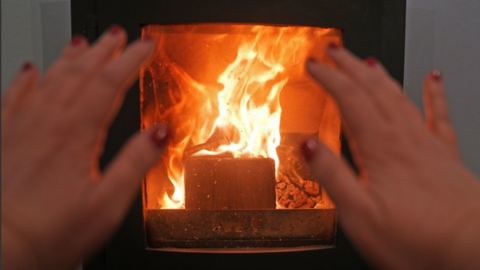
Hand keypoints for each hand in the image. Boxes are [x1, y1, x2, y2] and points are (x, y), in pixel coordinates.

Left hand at [1, 26, 167, 269]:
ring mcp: (22, 128)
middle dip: (103, 50)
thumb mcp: (108, 203)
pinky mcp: (5, 139)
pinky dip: (24, 79)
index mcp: (75, 134)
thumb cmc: (51, 232)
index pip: (109, 82)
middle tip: (118, 34)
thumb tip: (161, 131)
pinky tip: (30, 69)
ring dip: (69, 57)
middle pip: (80, 73)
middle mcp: (47, 123)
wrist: (1, 249)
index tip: (146, 45)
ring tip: (82, 42)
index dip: (131, 59)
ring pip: (49, 79)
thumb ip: (136, 162)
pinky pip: (14, 97)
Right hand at [303, 46, 479, 269]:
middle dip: (350, 67)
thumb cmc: (417, 239)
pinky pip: (439, 113)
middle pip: (373, 89)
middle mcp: (404, 138)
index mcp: (380, 149)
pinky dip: (435, 92)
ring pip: (400, 95)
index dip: (329, 78)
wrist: (471, 250)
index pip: (349, 100)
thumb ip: (332, 176)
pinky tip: (433, 77)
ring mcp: (427, 143)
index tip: (314, 66)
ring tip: (366, 60)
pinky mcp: (446, 154)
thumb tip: (307, 146)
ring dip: (380, 74)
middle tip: (334, 51)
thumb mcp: (359, 214)